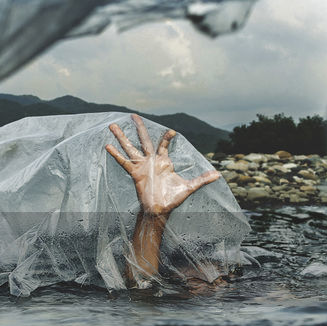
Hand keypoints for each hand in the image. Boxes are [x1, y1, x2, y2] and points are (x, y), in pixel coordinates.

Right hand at [105, 114, 219, 217]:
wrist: (160, 210)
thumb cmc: (173, 198)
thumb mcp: (189, 187)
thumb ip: (201, 179)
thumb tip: (218, 175)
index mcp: (164, 161)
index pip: (163, 144)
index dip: (167, 137)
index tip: (172, 131)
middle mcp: (151, 160)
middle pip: (144, 139)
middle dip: (139, 127)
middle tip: (133, 115)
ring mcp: (141, 166)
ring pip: (130, 148)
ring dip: (122, 137)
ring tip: (112, 126)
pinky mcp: (134, 173)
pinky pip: (124, 162)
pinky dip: (116, 155)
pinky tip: (108, 146)